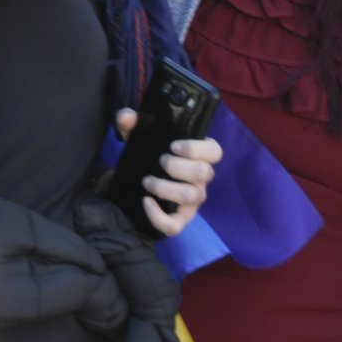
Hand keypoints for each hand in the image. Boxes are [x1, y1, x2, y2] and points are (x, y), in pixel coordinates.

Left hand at [113, 108, 222, 237]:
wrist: (134, 183)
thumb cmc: (146, 157)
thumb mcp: (138, 137)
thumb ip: (131, 123)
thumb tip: (126, 116)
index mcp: (198, 157)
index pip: (215, 151)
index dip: (197, 148)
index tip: (174, 146)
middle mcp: (200, 180)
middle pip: (204, 173)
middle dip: (179, 166)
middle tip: (160, 161)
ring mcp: (192, 202)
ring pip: (192, 196)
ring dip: (167, 188)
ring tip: (147, 181)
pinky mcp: (178, 220)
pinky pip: (175, 225)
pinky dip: (159, 215)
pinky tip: (145, 202)